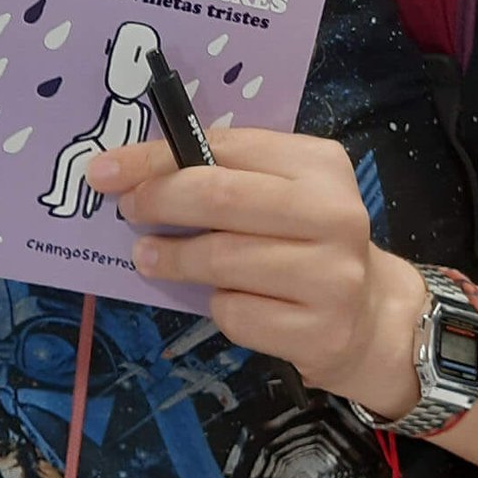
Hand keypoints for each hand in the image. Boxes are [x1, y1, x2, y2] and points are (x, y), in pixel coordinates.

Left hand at [87, 128, 425, 414]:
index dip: (157, 157)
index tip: (108, 170)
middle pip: (220, 198)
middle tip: (128, 210)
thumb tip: (139, 171)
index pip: (224, 146)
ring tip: (150, 257)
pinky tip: (223, 299)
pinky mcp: (319, 332)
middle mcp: (333, 214)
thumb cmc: (309, 238)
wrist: (369, 313)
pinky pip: (237, 314)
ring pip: (222, 260)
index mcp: (319, 163)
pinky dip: (216, 306)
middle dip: (159, 200)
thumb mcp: (283, 188)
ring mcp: (331, 276)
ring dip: (173, 258)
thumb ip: (229, 172)